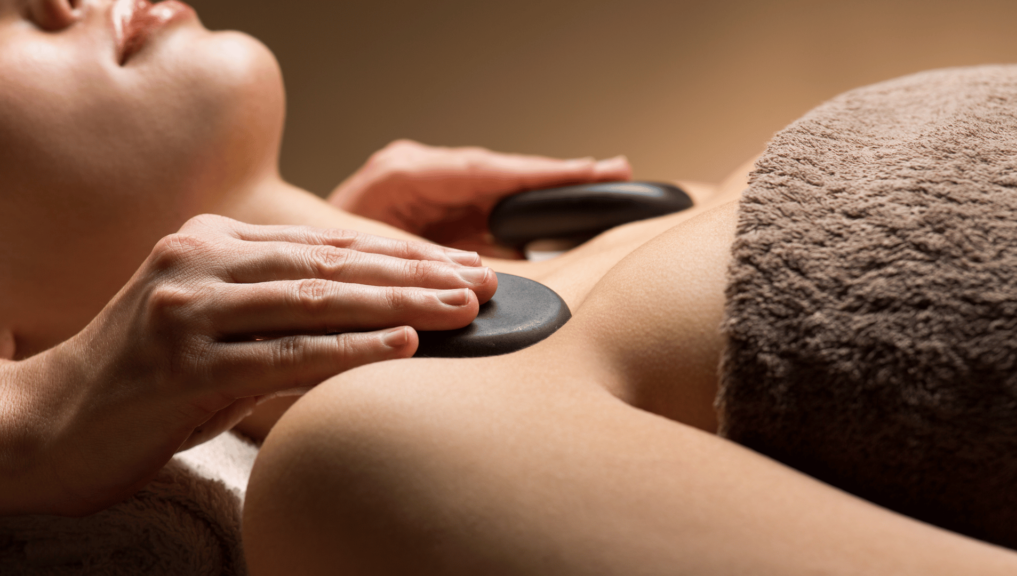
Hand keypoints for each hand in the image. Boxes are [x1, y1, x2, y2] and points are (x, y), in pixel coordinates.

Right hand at [5, 214, 494, 514]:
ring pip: (317, 301)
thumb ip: (275, 304)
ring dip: (400, 306)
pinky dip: (351, 351)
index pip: (326, 246)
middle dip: (416, 274)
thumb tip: (375, 314)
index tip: (459, 267)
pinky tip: (404, 349)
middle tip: (483, 283)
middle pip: (332, 265)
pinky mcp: (183, 366)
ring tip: (463, 310)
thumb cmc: (142, 380)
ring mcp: (188, 312)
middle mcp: (199, 262)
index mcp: (210, 242)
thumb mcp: (212, 324)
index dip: (399, 256)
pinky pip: (285, 356)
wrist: (46, 425)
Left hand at [328, 139, 631, 256]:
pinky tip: (558, 212)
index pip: (485, 172)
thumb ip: (426, 265)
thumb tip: (483, 280)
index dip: (540, 175)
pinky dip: (521, 210)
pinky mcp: (431, 213)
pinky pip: (484, 209)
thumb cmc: (320, 264)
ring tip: (601, 183)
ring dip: (545, 191)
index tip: (590, 172)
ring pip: (497, 190)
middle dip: (556, 176)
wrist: (285, 271)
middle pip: (500, 175)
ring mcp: (425, 192)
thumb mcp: (370, 260)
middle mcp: (418, 175)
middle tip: (615, 172)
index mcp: (402, 177)